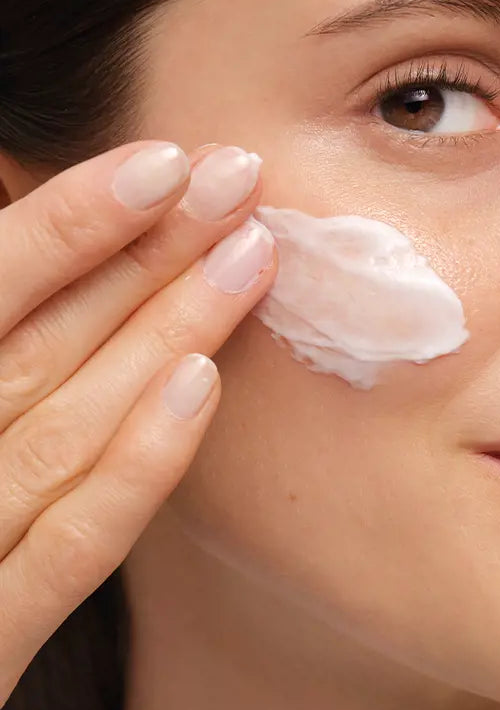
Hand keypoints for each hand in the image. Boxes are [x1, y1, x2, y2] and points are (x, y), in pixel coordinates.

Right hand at [0, 140, 276, 704]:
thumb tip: (39, 277)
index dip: (73, 221)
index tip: (167, 161)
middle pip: (44, 340)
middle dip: (146, 253)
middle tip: (238, 176)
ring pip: (68, 422)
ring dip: (165, 332)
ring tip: (250, 255)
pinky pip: (70, 548)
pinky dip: (136, 467)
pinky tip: (200, 389)